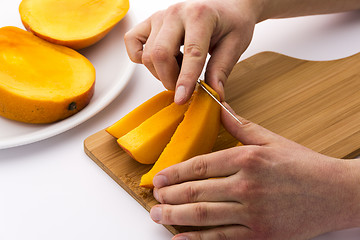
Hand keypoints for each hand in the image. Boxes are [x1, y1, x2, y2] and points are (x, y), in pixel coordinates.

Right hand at [124, 0, 259, 102]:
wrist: (226, 5)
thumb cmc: (231, 21)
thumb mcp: (235, 44)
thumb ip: (221, 69)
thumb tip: (214, 93)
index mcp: (201, 15)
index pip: (192, 53)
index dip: (186, 80)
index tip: (182, 98)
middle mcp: (176, 13)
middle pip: (160, 54)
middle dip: (170, 80)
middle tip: (183, 88)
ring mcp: (160, 16)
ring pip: (147, 54)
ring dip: (160, 72)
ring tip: (179, 68)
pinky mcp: (149, 22)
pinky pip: (132, 41)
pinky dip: (140, 57)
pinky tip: (160, 60)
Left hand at [149, 103, 359, 239]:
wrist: (336, 193)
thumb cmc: (303, 165)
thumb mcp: (271, 140)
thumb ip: (240, 125)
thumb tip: (218, 106)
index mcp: (247, 159)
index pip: (200, 166)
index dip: (175, 173)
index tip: (159, 178)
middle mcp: (247, 185)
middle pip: (197, 192)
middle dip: (170, 196)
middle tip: (153, 198)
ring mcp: (253, 212)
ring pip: (204, 216)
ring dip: (176, 217)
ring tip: (158, 216)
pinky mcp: (260, 234)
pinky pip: (222, 238)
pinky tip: (181, 239)